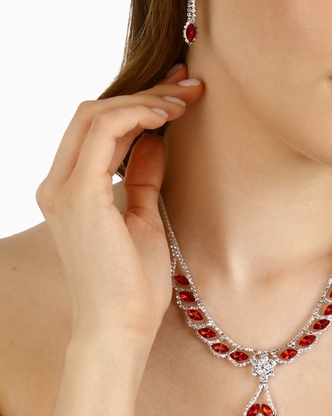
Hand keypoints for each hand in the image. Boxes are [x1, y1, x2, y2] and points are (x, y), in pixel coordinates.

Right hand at [36, 64, 203, 348]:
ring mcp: (63, 188)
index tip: (180, 92)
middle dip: (146, 93)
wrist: (121, 329)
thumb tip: (158, 138)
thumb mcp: (144, 214)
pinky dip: (138, 114)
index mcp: (70, 190)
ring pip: (96, 113)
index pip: (98, 127)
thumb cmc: (134, 283)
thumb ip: (143, 174)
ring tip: (186, 99)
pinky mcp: (79, 194)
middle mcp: (57, 184)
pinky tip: (168, 115)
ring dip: (146, 99)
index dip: (140, 102)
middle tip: (190, 86)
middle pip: (94, 112)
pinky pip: (105, 131)